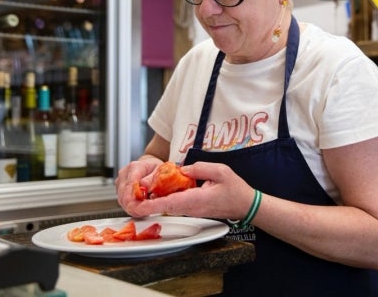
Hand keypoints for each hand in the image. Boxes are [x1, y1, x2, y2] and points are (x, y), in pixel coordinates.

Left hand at [119, 161, 255, 221]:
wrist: (245, 206)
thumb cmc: (236, 190)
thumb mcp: (221, 171)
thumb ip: (200, 168)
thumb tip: (182, 168)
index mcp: (196, 200)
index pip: (169, 203)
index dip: (151, 204)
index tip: (136, 204)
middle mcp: (191, 208)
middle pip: (164, 205)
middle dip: (146, 200)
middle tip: (131, 192)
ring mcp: (191, 210)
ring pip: (168, 205)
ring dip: (153, 199)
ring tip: (140, 189)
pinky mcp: (193, 209)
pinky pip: (175, 204)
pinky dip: (164, 197)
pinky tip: (159, 189)